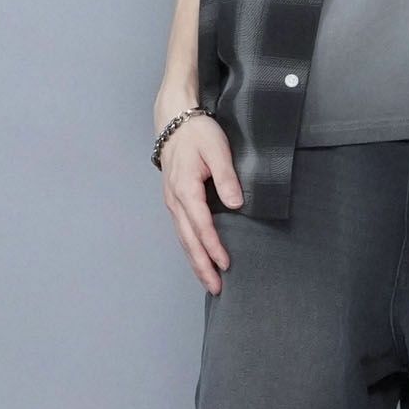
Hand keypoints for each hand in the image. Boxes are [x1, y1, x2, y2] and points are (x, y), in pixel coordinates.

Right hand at [158, 114, 242, 294]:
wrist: (174, 121)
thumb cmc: (198, 133)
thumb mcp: (217, 150)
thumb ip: (227, 177)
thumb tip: (236, 203)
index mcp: (185, 189)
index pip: (201, 225)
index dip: (214, 247)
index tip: (226, 264)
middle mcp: (175, 200)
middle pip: (188, 240)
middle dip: (202, 266)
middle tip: (216, 288)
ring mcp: (172, 202)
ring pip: (183, 239)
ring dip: (195, 262)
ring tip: (209, 282)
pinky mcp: (174, 201)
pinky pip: (182, 231)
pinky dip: (191, 249)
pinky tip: (200, 260)